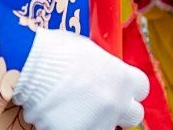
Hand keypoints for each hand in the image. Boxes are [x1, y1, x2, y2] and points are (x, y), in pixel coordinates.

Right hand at [14, 29, 149, 129]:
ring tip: (72, 109)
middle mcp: (117, 102)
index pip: (142, 89)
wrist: (30, 66)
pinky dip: (70, 125)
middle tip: (99, 104)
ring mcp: (99, 122)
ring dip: (95, 121)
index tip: (119, 88)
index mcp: (123, 77)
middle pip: (134, 115)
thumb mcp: (89, 50)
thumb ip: (105, 66)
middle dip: (119, 111)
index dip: (130, 89)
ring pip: (107, 127)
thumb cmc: (56, 51)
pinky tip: (58, 116)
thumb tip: (105, 72)